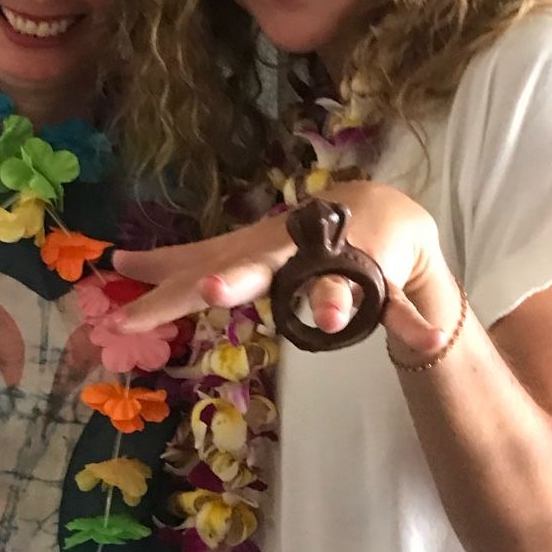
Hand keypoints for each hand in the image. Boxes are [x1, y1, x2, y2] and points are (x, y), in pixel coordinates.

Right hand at [110, 181, 455, 360]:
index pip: (338, 278)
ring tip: (124, 296)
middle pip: (257, 264)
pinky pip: (193, 257)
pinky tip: (120, 266)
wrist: (372, 208)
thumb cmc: (387, 250)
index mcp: (338, 252)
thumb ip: (406, 316)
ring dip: (168, 280)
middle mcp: (290, 243)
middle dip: (231, 280)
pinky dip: (158, 264)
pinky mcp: (236, 247)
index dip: (337, 298)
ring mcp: (256, 242)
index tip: (336, 320)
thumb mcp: (401, 286)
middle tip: (206, 295)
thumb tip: (431, 343)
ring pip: (209, 259)